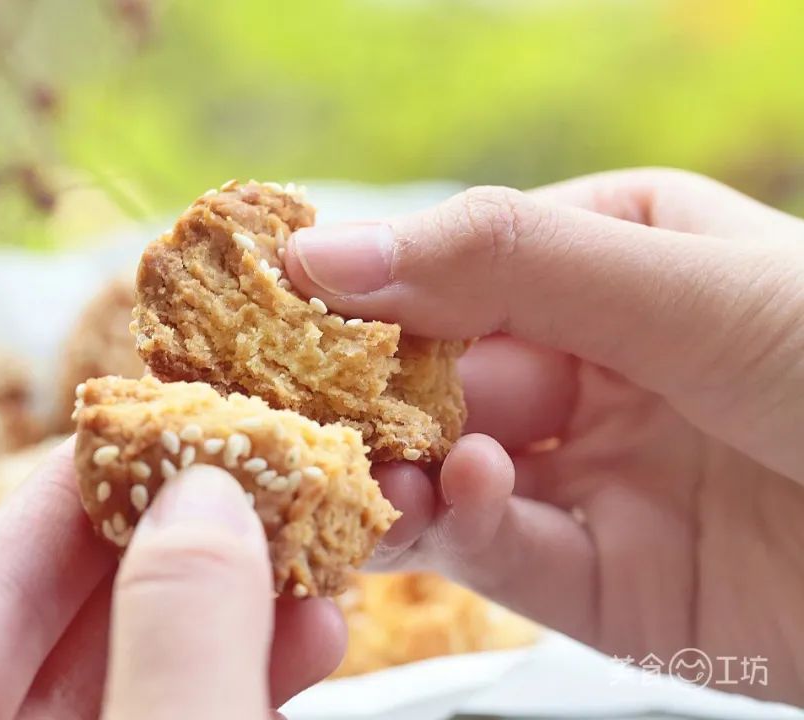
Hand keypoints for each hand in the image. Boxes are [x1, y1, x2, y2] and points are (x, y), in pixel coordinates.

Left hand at [0, 441, 344, 718]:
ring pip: (138, 675)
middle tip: (254, 469)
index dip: (68, 492)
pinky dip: (242, 679)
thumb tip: (207, 494)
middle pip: (63, 627)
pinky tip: (311, 631)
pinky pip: (179, 719)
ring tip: (308, 544)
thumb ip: (173, 645)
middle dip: (175, 543)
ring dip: (229, 610)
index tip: (153, 416)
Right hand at [284, 168, 803, 703]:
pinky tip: (455, 495)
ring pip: (442, 468)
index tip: (276, 302)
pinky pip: (496, 548)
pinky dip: (458, 527)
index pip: (452, 268)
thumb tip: (329, 249)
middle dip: (367, 391)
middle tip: (292, 401)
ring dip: (393, 468)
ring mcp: (584, 472)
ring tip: (364, 467)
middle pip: (433, 375)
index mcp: (603, 261)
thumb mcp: (685, 281)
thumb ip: (503, 260)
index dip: (366, 285)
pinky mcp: (595, 576)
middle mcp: (582, 365)